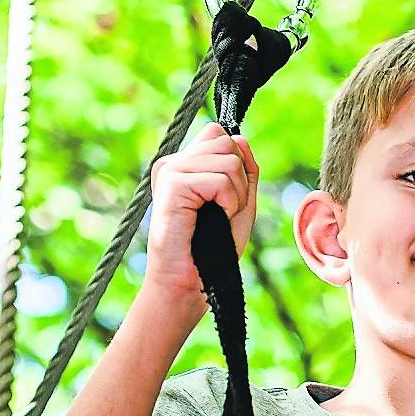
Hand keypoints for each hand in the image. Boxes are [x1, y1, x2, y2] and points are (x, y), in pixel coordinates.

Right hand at [146, 122, 259, 303]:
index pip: (220, 134)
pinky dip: (229, 203)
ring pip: (229, 159)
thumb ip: (244, 171)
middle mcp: (174, 163)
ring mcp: (170, 171)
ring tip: (218, 218)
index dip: (238, 163)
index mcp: (186, 165)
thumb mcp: (240, 203)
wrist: (191, 281)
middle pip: (228, 142)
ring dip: (236, 195)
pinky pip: (220, 179)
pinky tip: (215, 220)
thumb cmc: (214, 250)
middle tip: (225, 212)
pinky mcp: (172, 184)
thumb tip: (240, 137)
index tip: (230, 198)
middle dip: (241, 181)